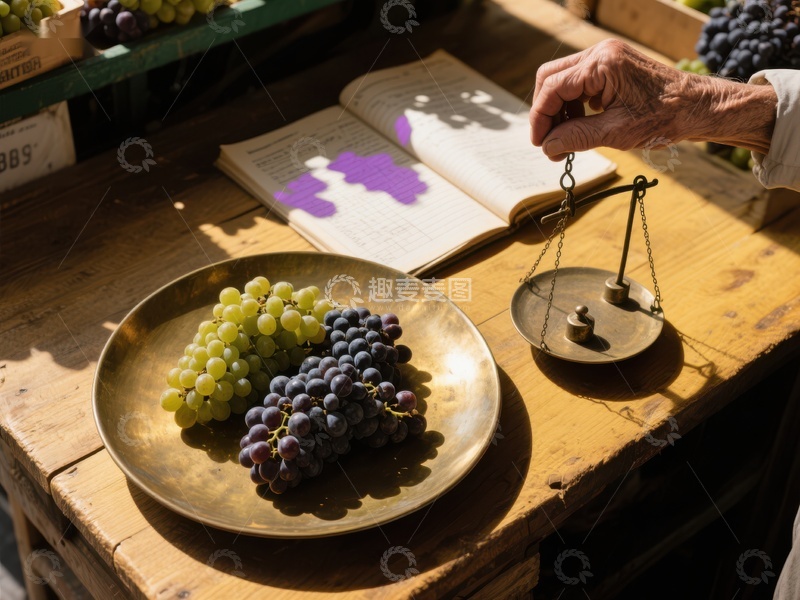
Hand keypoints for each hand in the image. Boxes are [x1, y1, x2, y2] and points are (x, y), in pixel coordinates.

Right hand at [530, 39, 776, 159]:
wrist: (698, 107)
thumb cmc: (666, 118)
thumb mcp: (617, 132)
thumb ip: (577, 137)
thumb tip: (548, 146)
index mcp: (603, 63)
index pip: (552, 87)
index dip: (539, 118)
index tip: (539, 144)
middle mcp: (601, 52)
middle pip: (550, 78)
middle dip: (545, 112)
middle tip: (549, 143)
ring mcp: (605, 57)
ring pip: (562, 81)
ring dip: (558, 110)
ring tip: (566, 140)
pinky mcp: (610, 66)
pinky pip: (578, 83)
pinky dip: (573, 105)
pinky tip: (580, 126)